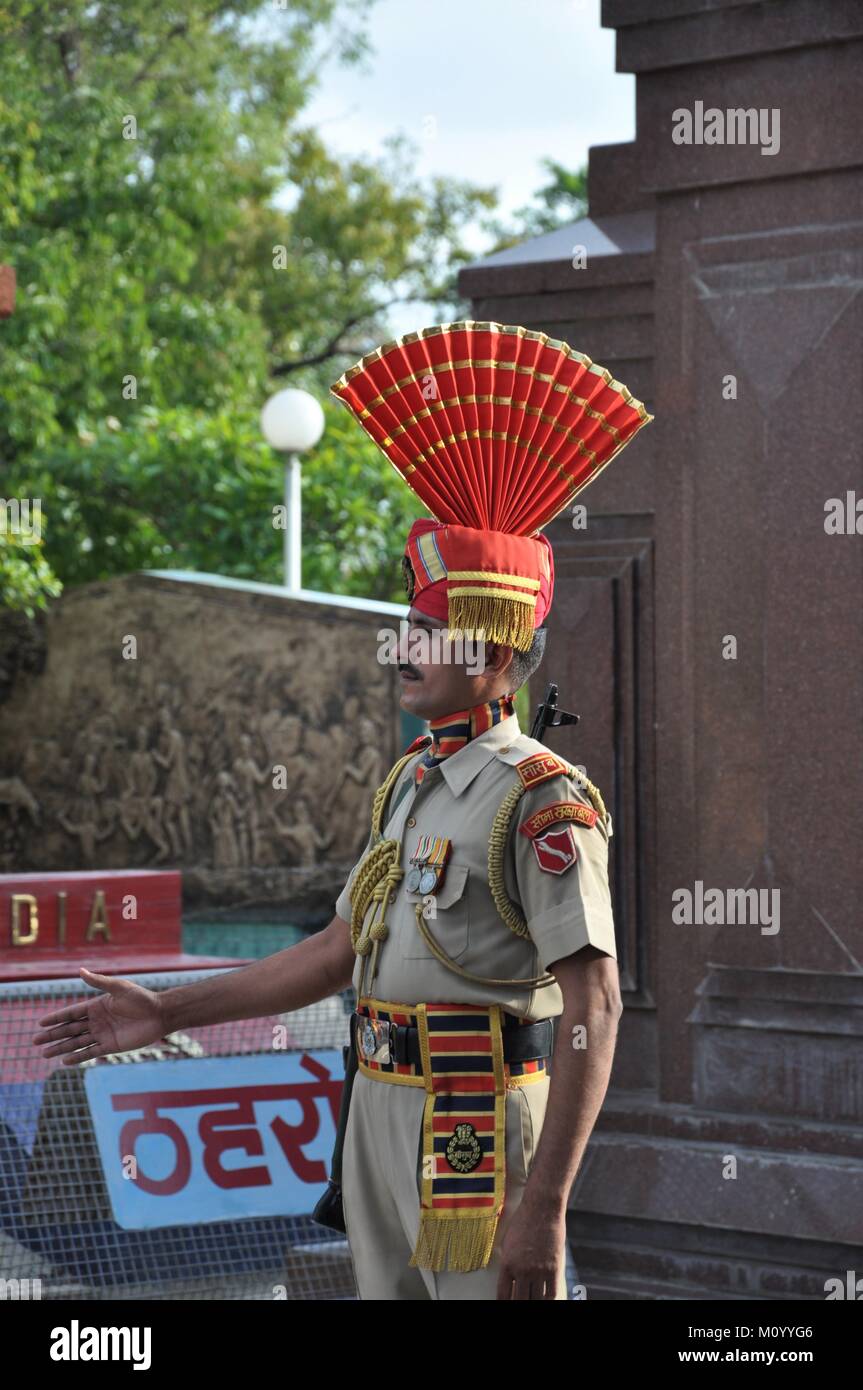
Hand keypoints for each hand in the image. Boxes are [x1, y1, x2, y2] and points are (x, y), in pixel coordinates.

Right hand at [31, 967, 166, 1064]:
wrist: (160, 1014)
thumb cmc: (141, 998)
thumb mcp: (119, 988)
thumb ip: (99, 982)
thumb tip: (79, 971)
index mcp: (96, 1006)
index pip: (71, 1013)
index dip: (56, 1018)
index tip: (40, 1023)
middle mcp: (97, 1021)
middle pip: (70, 1029)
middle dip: (53, 1035)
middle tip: (35, 1041)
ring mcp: (103, 1034)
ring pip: (77, 1043)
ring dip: (61, 1048)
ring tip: (44, 1054)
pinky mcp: (111, 1046)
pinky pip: (91, 1052)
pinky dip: (77, 1057)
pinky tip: (64, 1061)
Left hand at [495, 1201, 566, 1299]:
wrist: (542, 1209)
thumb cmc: (522, 1222)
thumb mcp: (507, 1241)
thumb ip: (508, 1261)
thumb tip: (509, 1279)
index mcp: (507, 1264)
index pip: (503, 1295)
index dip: (505, 1303)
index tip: (507, 1303)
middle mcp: (522, 1270)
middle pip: (520, 1300)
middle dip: (520, 1302)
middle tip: (521, 1300)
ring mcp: (539, 1270)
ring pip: (536, 1299)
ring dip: (534, 1301)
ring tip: (532, 1298)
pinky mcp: (554, 1268)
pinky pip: (551, 1293)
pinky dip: (548, 1299)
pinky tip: (545, 1298)